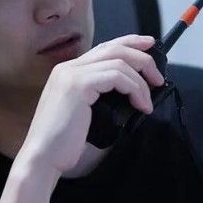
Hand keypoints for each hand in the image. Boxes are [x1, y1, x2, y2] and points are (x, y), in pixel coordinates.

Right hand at [18, 35, 164, 175]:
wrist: (43, 158)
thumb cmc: (64, 144)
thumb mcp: (86, 113)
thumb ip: (102, 96)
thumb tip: (133, 93)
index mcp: (68, 72)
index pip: (104, 48)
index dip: (130, 44)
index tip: (149, 48)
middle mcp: (68, 67)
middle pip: (114, 48)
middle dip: (142, 57)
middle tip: (159, 76)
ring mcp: (72, 74)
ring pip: (119, 62)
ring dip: (141, 81)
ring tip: (148, 102)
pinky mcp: (78, 85)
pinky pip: (117, 77)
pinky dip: (135, 89)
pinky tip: (141, 106)